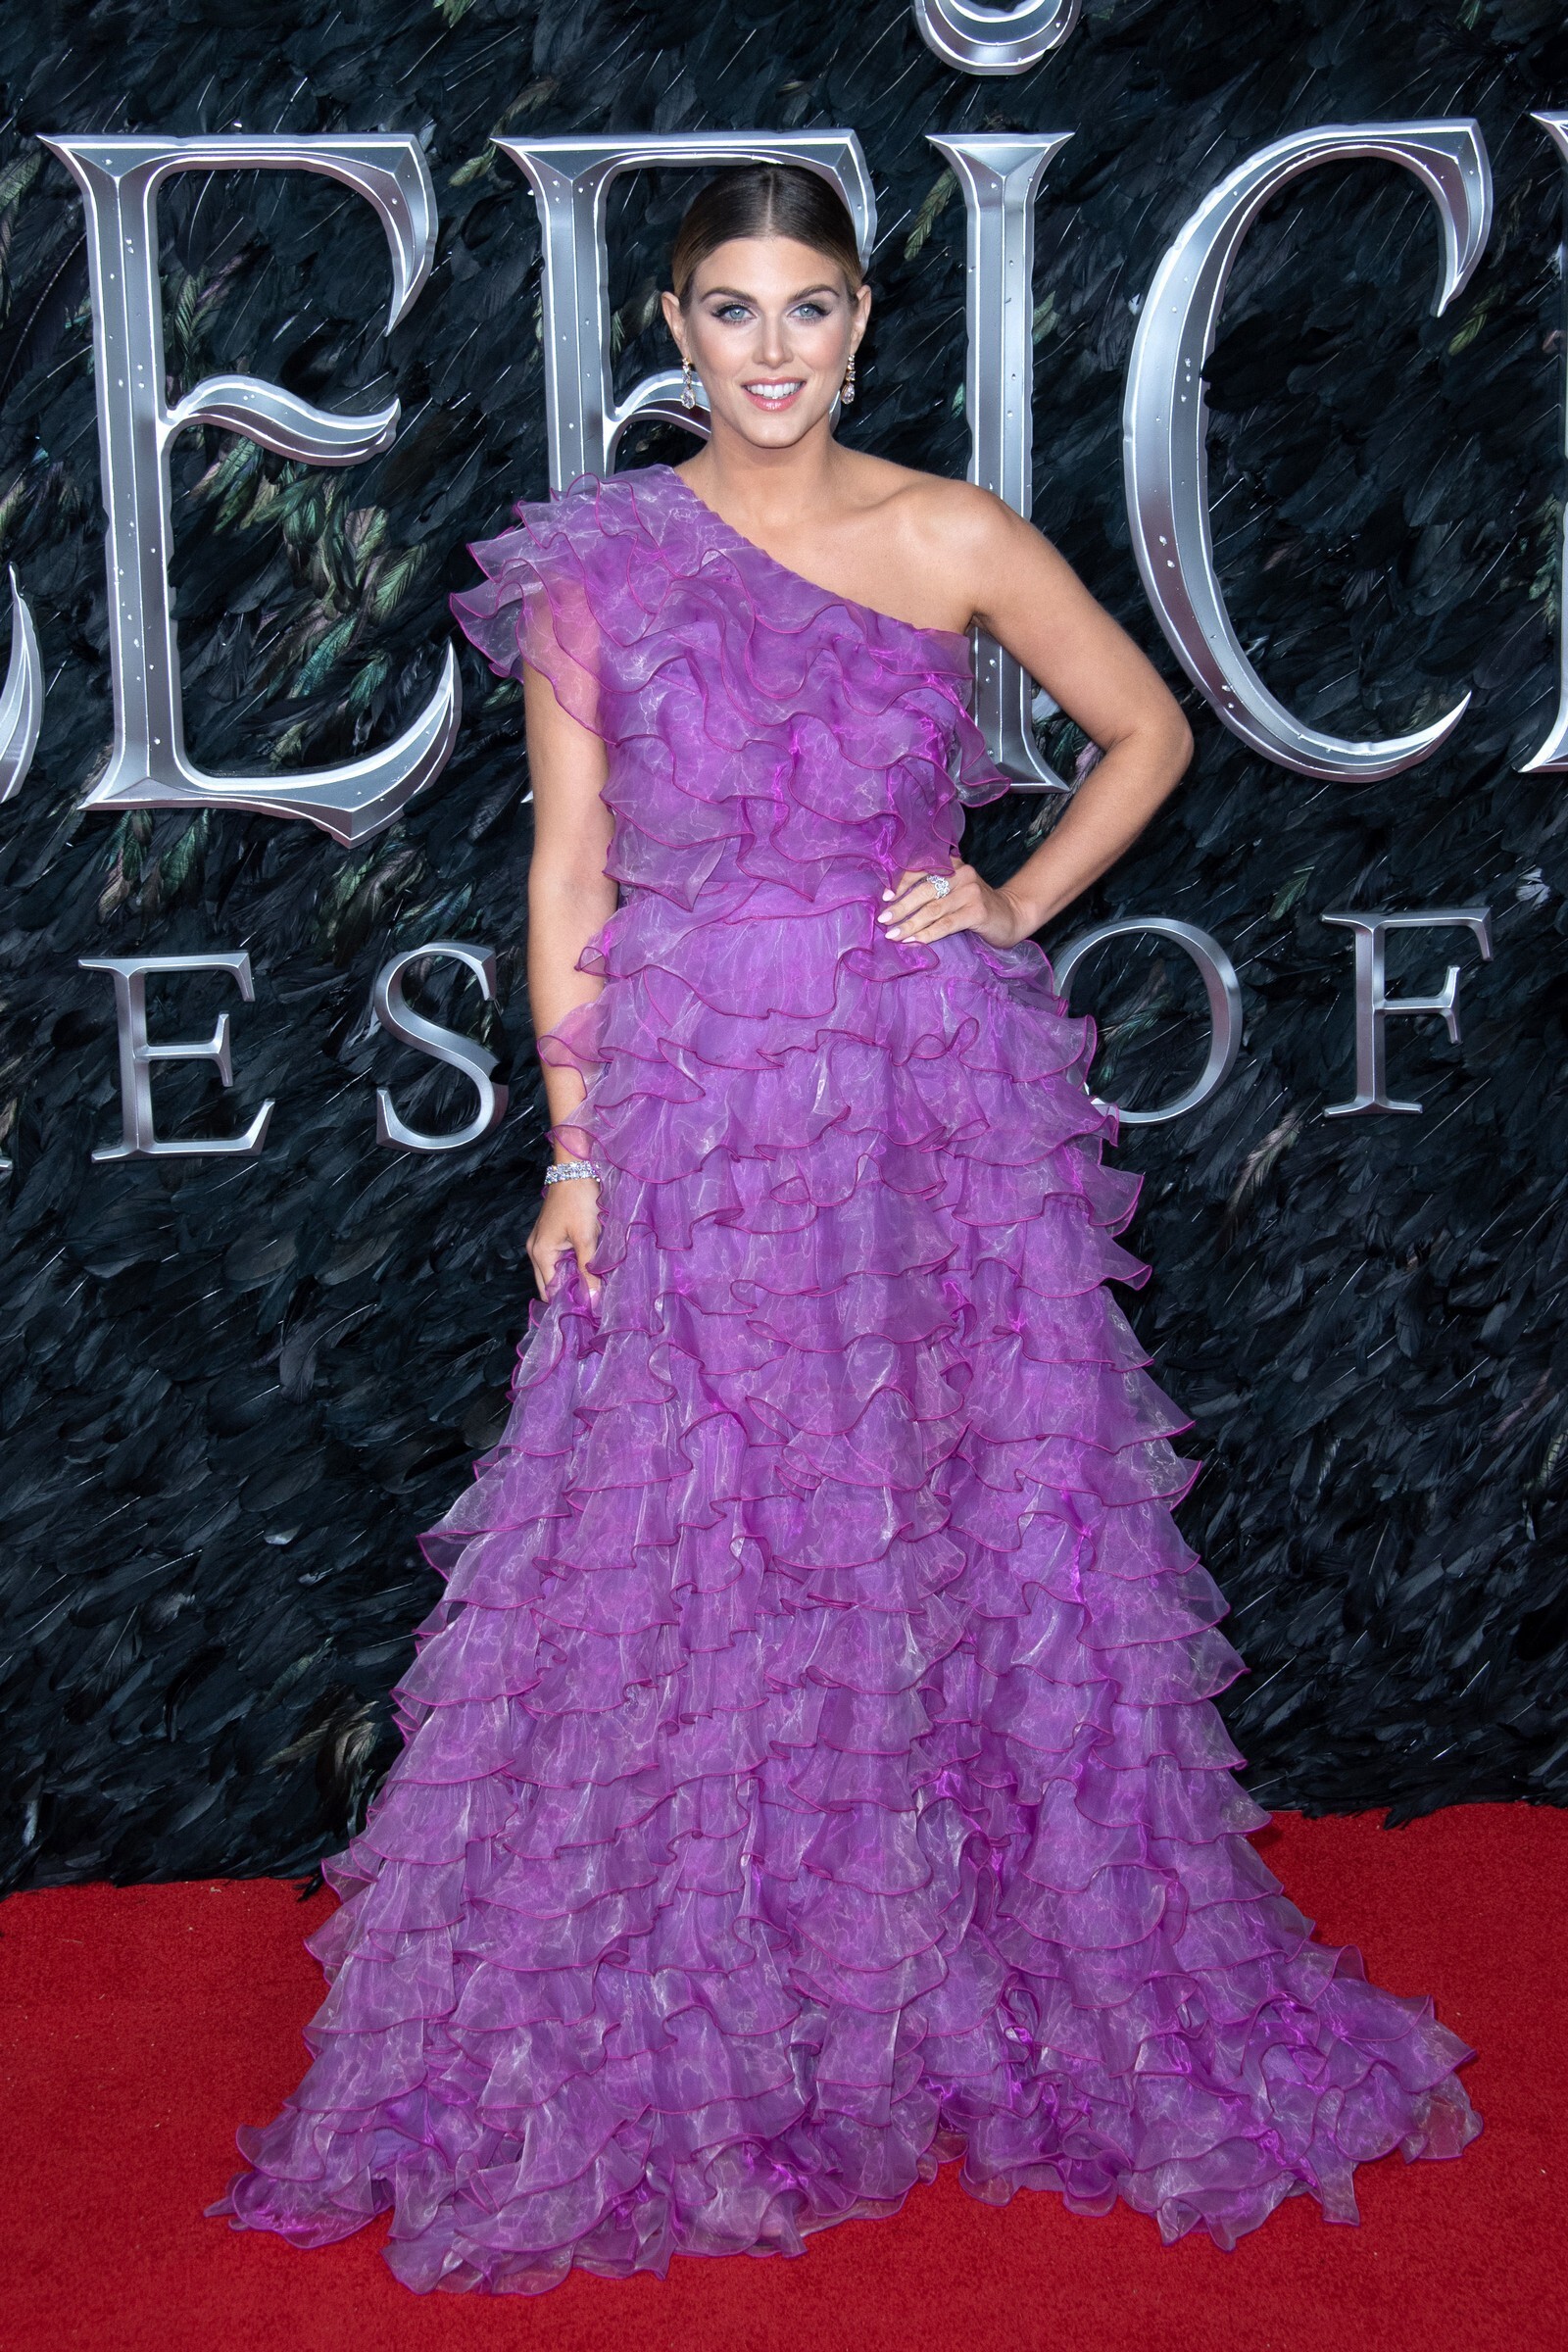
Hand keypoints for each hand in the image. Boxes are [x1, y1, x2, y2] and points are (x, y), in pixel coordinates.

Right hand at [527, 1174, 601, 1304]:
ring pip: (555, 1271)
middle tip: (594, 1301)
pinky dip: (571, 1265)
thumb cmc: (579, 1201)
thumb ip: (589, 1270)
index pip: (550, 1291)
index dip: (568, 1302)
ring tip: (594, 1286)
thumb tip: (593, 1300)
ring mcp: (541, 1242)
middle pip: (550, 1283)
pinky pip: (558, 1259)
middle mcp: (535, 1250)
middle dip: (569, 1293)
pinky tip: (588, 1268)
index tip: (589, 1310)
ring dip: (571, 1278)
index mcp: (540, 1253)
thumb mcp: (586, 1237)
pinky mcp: (550, 1235)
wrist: (575, 1169)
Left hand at [876, 860, 1034, 949]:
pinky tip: (914, 941)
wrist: (1012, 915)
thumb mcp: (955, 891)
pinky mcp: (977, 912)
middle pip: (924, 890)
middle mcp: (962, 874)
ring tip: (893, 935)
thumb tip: (894, 903)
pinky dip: (927, 934)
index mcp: (953, 865)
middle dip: (900, 907)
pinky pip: (946, 924)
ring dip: (909, 924)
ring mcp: (971, 892)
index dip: (900, 884)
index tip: (884, 899)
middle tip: (883, 921)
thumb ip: (933, 890)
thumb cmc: (975, 906)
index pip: (921, 869)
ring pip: (932, 909)